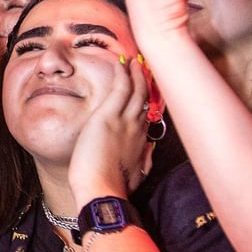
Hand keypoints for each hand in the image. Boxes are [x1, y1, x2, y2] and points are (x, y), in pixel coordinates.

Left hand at [68, 55, 153, 209]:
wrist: (102, 191)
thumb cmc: (115, 188)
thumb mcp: (136, 174)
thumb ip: (143, 160)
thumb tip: (149, 152)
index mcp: (141, 140)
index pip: (146, 113)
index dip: (147, 99)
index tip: (146, 89)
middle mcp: (137, 126)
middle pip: (146, 97)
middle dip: (145, 80)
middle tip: (144, 66)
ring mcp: (125, 120)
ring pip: (136, 89)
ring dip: (136, 72)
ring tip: (134, 60)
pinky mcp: (109, 116)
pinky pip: (120, 87)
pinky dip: (123, 72)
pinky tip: (122, 61)